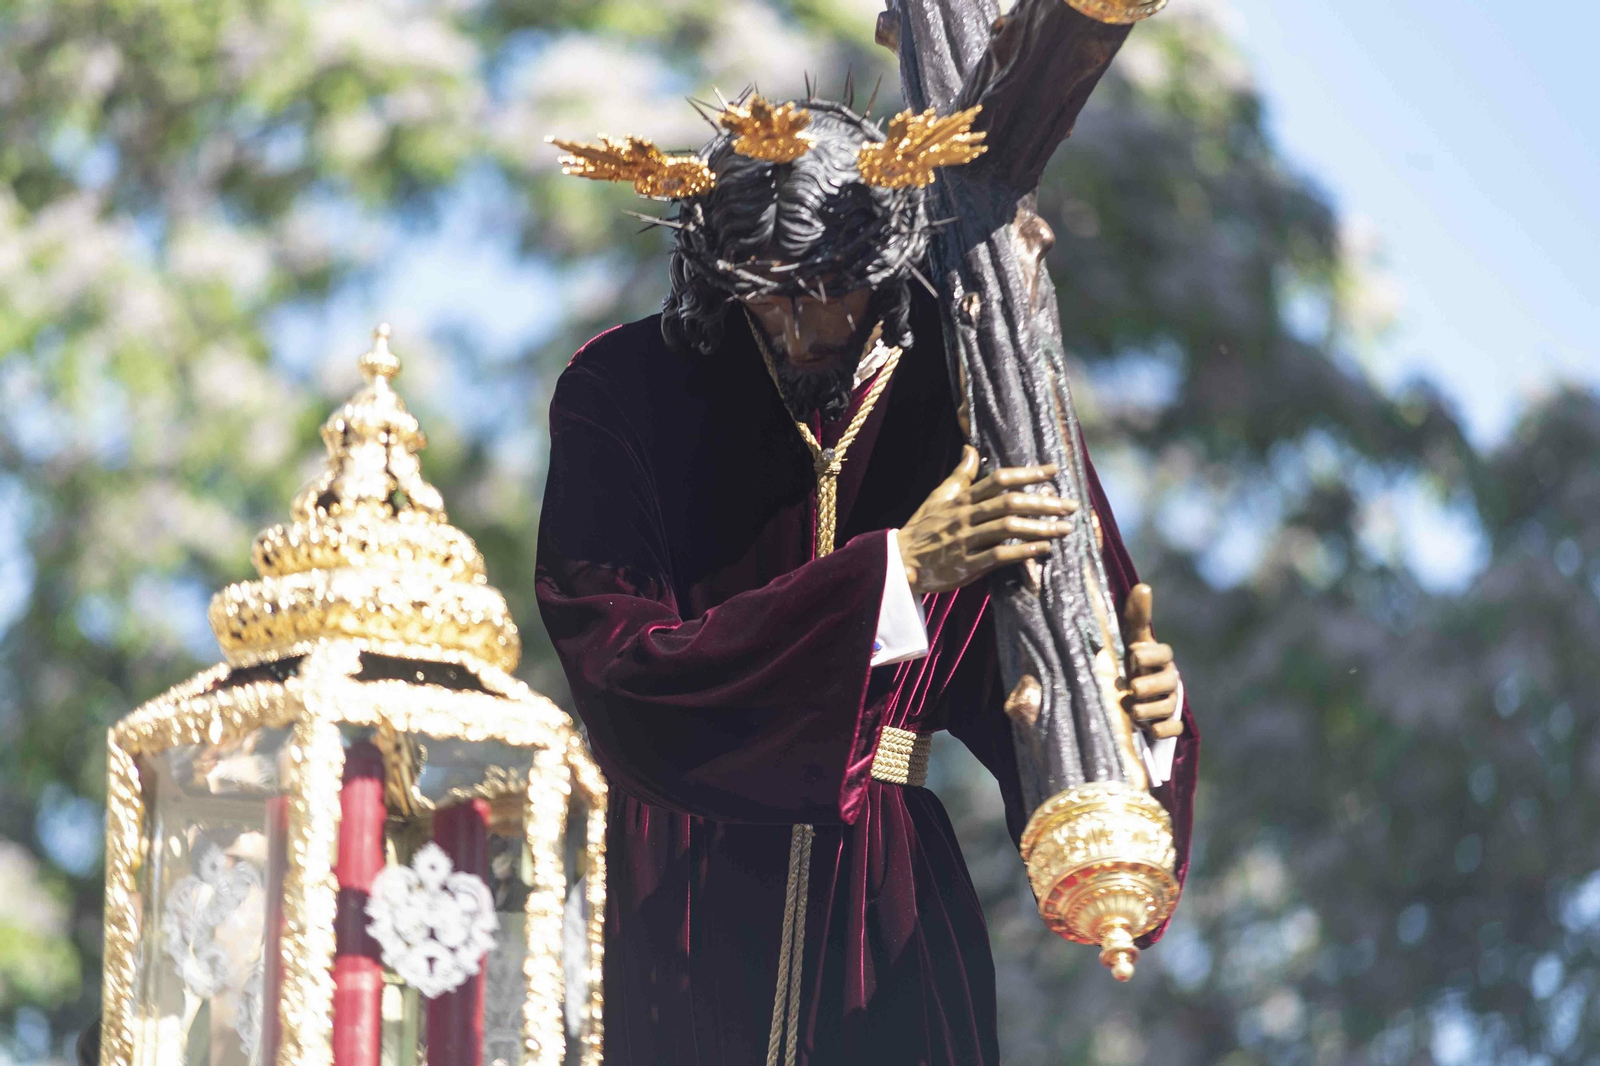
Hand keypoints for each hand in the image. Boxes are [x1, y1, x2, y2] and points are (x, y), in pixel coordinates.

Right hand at [895, 446, 1076, 594]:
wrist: (898, 561)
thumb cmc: (923, 528)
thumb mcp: (939, 496)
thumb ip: (960, 475)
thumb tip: (970, 449)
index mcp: (961, 498)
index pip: (999, 479)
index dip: (1028, 473)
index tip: (1054, 470)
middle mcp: (965, 516)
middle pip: (1009, 502)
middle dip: (1043, 502)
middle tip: (1070, 505)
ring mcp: (965, 540)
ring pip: (1007, 527)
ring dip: (1039, 526)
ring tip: (1064, 528)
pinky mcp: (965, 565)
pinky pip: (997, 555)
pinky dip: (1022, 552)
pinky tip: (1043, 549)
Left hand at [1122, 583, 1182, 739]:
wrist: (1128, 696)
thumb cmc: (1130, 662)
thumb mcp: (1130, 639)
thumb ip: (1137, 616)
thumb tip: (1144, 586)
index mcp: (1159, 658)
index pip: (1164, 653)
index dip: (1150, 654)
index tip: (1133, 653)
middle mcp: (1168, 679)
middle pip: (1169, 681)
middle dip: (1149, 685)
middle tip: (1131, 687)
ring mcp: (1169, 702)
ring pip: (1168, 706)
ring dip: (1148, 709)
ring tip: (1132, 709)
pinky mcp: (1168, 724)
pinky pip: (1173, 730)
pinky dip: (1162, 730)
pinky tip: (1148, 728)